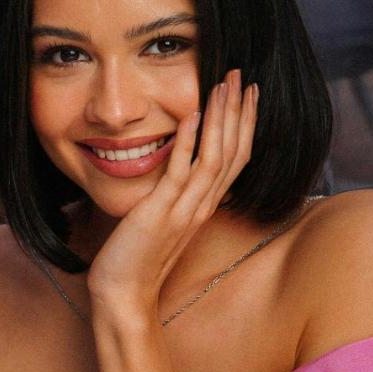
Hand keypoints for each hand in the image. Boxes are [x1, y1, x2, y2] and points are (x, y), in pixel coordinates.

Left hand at [84, 69, 258, 324]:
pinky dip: (189, 142)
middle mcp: (201, 206)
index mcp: (204, 206)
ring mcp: (184, 210)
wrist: (123, 295)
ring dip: (222, 118)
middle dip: (240, 111)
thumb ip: (173, 195)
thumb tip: (172, 169)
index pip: (236, 158)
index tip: (249, 94)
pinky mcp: (161, 213)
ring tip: (225, 84)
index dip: (245, 124)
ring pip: (215, 157)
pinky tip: (193, 114)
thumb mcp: (162, 219)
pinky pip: (180, 172)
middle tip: (244, 76)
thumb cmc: (137, 258)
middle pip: (234, 151)